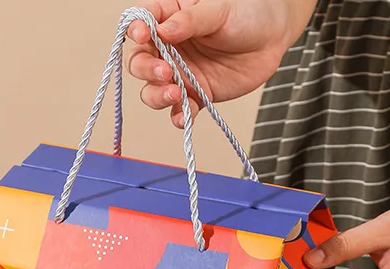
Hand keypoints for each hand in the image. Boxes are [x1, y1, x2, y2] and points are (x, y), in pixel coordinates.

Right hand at [125, 0, 314, 126]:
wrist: (274, 38)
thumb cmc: (247, 13)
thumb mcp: (219, 9)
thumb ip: (190, 21)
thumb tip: (162, 31)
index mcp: (170, 19)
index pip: (141, 23)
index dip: (136, 30)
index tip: (143, 35)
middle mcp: (169, 49)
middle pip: (140, 63)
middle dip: (147, 70)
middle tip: (165, 71)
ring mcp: (180, 74)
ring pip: (153, 91)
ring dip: (158, 96)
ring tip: (175, 93)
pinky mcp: (195, 94)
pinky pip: (179, 110)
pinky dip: (179, 116)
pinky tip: (184, 116)